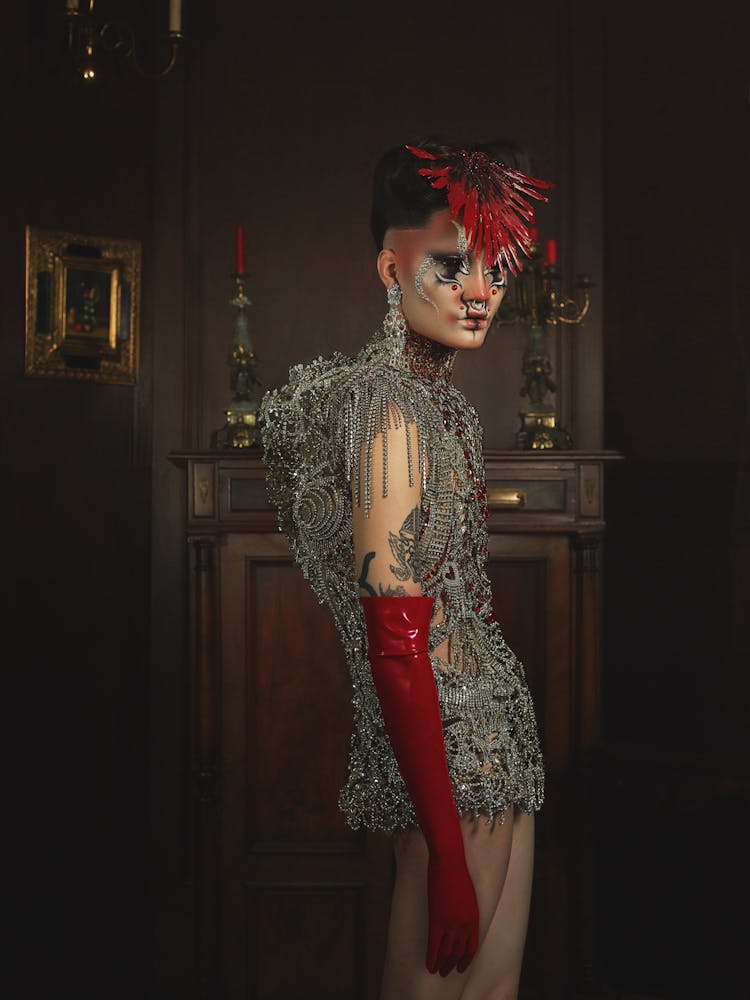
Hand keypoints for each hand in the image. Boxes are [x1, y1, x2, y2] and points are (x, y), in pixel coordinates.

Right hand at [426, 850, 478, 975]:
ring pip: (447, 952)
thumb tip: (461, 921)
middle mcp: (465, 924)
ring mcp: (451, 923)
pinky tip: (429, 966)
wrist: (449, 861)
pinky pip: (433, 945)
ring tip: (438, 971)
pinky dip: (431, 958)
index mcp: (474, 918)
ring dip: (442, 964)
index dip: (466, 960)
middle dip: (453, 964)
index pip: (472, 947)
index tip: (461, 967)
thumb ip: (466, 911)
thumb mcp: (468, 895)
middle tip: (447, 972)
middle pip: (459, 952)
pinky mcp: (437, 920)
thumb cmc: (457, 872)